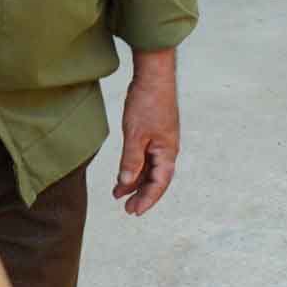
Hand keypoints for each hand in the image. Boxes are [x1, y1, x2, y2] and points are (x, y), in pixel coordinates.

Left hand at [113, 49, 179, 216]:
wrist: (153, 75)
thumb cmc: (148, 103)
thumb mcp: (135, 134)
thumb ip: (131, 160)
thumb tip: (126, 182)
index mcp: (167, 152)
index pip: (159, 183)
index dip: (147, 199)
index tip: (134, 212)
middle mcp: (167, 149)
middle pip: (156, 179)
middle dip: (141, 194)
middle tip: (126, 209)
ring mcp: (161, 141)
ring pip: (149, 168)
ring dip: (135, 181)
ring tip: (118, 193)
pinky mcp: (153, 132)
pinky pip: (145, 156)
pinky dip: (134, 166)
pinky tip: (122, 172)